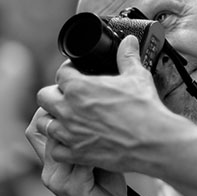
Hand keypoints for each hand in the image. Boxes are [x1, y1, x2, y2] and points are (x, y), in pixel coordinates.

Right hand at [25, 107, 129, 195]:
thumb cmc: (105, 191)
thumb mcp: (94, 159)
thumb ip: (88, 139)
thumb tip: (96, 109)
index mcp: (51, 161)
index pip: (37, 126)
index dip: (50, 110)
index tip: (72, 96)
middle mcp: (48, 168)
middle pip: (44, 128)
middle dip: (64, 113)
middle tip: (89, 104)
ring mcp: (55, 178)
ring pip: (62, 139)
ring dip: (84, 128)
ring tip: (104, 122)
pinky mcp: (69, 187)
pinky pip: (79, 158)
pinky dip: (95, 148)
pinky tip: (111, 144)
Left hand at [34, 36, 172, 175]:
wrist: (153, 141)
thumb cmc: (144, 109)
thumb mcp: (137, 76)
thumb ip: (127, 57)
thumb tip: (128, 41)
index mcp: (79, 87)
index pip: (61, 74)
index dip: (69, 72)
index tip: (76, 75)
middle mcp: (68, 109)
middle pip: (44, 96)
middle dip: (54, 95)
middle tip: (68, 97)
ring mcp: (69, 133)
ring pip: (43, 123)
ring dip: (53, 119)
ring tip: (67, 120)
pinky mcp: (76, 154)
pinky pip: (54, 150)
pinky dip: (61, 147)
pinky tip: (73, 143)